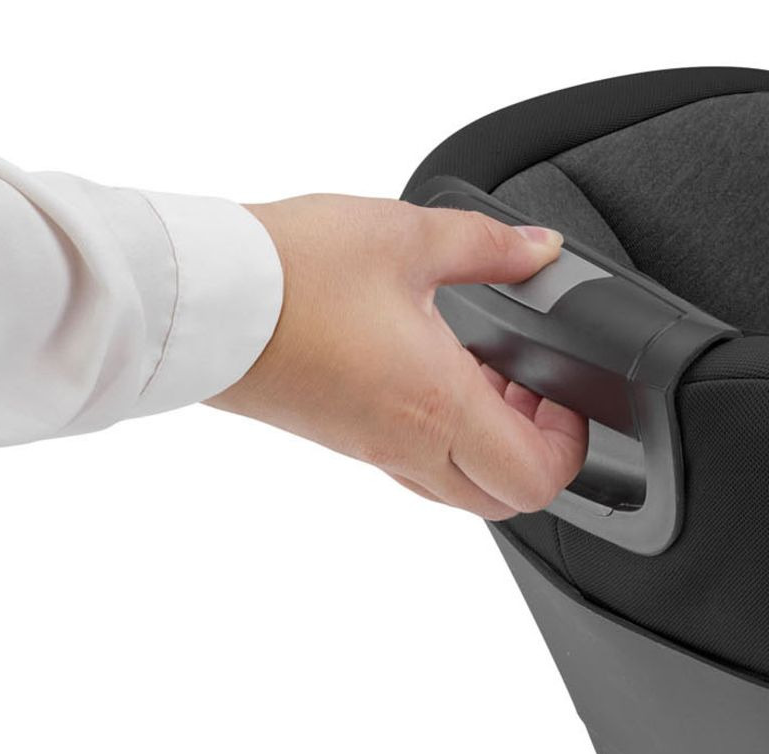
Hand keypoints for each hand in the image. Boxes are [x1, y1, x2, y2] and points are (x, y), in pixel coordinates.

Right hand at [208, 194, 587, 519]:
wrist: (198, 299)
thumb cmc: (288, 274)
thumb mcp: (404, 236)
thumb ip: (487, 245)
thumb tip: (539, 250)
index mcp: (437, 406)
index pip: (534, 478)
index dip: (570, 449)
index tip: (567, 400)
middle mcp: (406, 445)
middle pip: (501, 501)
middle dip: (536, 455)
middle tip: (533, 393)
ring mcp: (370, 451)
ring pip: (455, 490)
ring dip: (489, 447)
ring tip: (486, 377)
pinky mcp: (340, 439)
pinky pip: (412, 467)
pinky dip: (444, 437)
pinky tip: (433, 368)